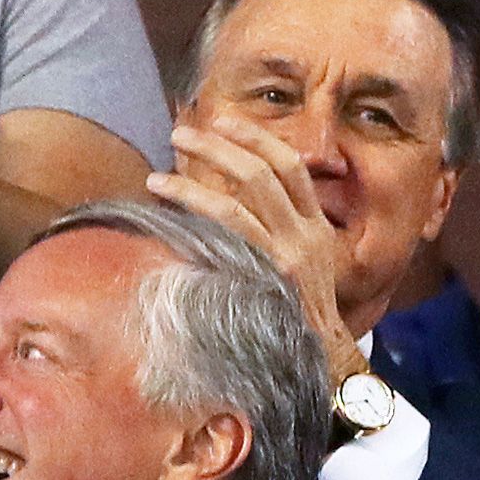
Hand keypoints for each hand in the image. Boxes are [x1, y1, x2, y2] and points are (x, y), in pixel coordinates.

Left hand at [147, 111, 354, 356]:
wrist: (324, 357)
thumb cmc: (303, 309)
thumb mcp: (308, 261)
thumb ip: (281, 227)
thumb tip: (232, 193)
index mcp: (315, 225)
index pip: (290, 166)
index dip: (257, 138)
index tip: (225, 121)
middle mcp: (304, 235)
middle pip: (260, 174)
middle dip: (217, 148)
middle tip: (181, 134)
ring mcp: (284, 259)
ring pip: (234, 206)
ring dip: (189, 186)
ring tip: (155, 178)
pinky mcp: (263, 281)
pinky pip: (223, 242)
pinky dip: (193, 224)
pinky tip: (165, 218)